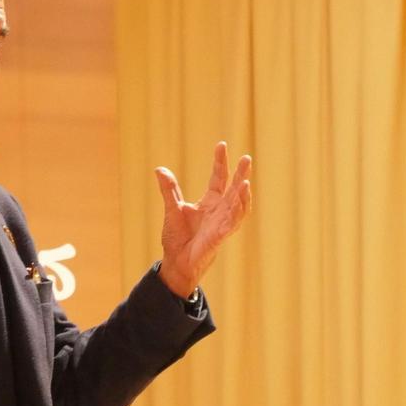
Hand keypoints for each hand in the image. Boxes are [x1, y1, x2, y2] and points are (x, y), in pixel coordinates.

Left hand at [154, 142, 251, 297]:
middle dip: (240, 173)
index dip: (220, 162)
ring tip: (246, 178)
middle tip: (246, 157)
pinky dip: (239, 209)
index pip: (218, 178)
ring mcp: (223, 222)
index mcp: (209, 202)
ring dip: (243, 192)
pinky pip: (234, 220)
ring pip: (238, 204)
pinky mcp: (222, 234)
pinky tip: (243, 196)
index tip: (221, 145)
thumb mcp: (173, 209)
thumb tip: (159, 169)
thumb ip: (169, 190)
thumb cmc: (177, 237)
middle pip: (234, 188)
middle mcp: (219, 210)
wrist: (176, 260)